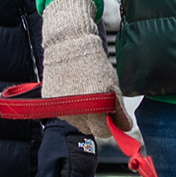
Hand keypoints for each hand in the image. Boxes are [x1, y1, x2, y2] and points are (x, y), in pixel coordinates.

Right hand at [39, 0, 129, 142]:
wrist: (69, 44)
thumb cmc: (93, 63)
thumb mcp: (113, 86)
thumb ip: (119, 110)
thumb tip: (125, 127)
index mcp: (94, 108)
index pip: (103, 132)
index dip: (110, 125)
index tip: (112, 117)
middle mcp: (76, 112)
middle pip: (89, 129)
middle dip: (96, 120)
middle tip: (99, 102)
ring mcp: (61, 108)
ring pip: (76, 121)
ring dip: (82, 113)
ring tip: (85, 92)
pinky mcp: (50, 102)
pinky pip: (64, 112)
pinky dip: (70, 106)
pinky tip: (74, 90)